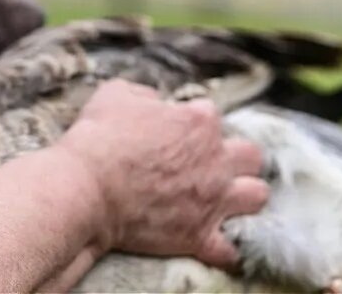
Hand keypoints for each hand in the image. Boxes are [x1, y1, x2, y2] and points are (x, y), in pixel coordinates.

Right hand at [54, 79, 267, 268]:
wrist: (85, 188)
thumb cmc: (98, 138)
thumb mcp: (115, 94)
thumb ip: (144, 93)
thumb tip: (153, 101)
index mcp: (199, 122)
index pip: (211, 116)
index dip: (192, 125)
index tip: (173, 135)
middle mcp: (216, 159)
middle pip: (251, 155)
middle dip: (236, 159)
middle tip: (210, 166)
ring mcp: (212, 199)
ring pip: (256, 196)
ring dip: (244, 197)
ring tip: (224, 200)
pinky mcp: (199, 235)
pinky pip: (231, 248)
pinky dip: (226, 246)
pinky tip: (214, 241)